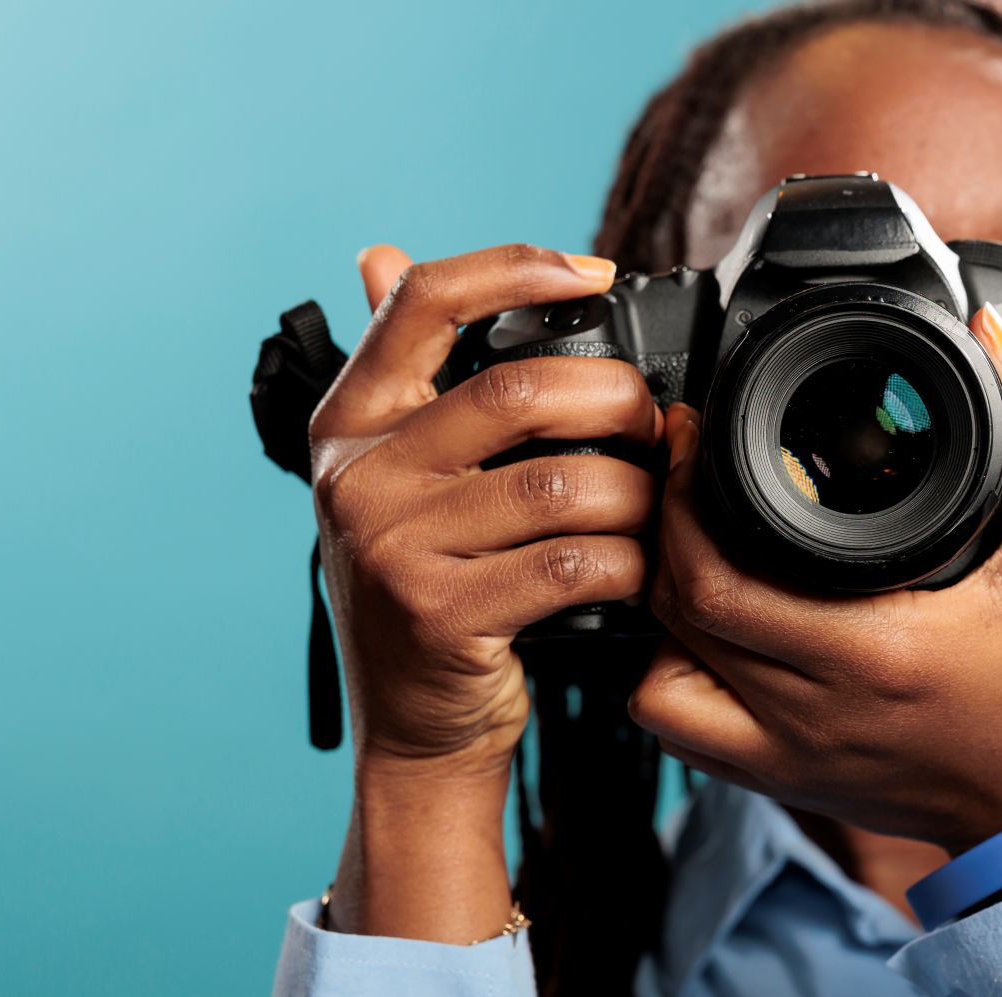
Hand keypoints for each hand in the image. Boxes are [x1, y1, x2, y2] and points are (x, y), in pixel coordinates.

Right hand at [313, 243, 663, 938]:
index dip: (512, 270)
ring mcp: (393, 549)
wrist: (416, 735)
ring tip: (654, 508)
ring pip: (559, 485)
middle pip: (516, 392)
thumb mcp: (393, 483)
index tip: (592, 273)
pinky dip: (628, 564)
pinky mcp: (441, 615)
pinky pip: (572, 564)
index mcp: (347, 426)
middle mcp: (358, 479)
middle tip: (652, 425)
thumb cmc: (427, 594)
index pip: (419, 304)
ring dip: (634, 494)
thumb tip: (377, 256)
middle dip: (613, 399)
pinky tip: (640, 571)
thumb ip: (400, 378)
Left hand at [630, 305, 1001, 854]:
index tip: (694, 437)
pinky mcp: (777, 781)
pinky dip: (673, 677)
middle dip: (662, 527)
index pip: (716, 579)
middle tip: (681, 471)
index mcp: (869, 653)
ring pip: (659, 679)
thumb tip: (992, 345)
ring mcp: (784, 755)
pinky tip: (709, 634)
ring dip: (661, 610)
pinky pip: (681, 731)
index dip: (682, 498)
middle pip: (675, 613)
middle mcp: (811, 712)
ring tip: (691, 554)